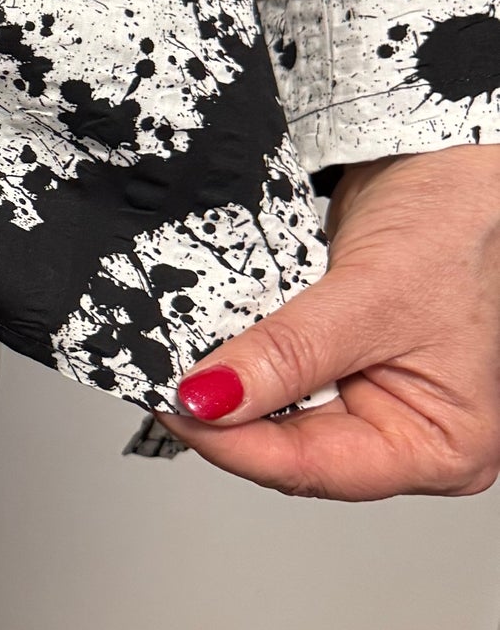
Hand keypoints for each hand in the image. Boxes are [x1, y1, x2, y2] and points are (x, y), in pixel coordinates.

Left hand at [156, 142, 499, 498]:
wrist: (451, 161)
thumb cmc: (462, 226)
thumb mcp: (370, 297)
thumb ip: (287, 355)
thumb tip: (211, 398)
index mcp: (440, 445)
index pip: (315, 469)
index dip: (234, 443)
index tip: (176, 405)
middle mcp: (409, 431)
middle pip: (291, 449)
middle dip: (229, 415)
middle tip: (168, 376)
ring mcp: (374, 396)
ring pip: (277, 415)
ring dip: (233, 386)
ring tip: (191, 352)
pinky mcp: (342, 362)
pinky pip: (279, 376)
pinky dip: (247, 358)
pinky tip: (221, 338)